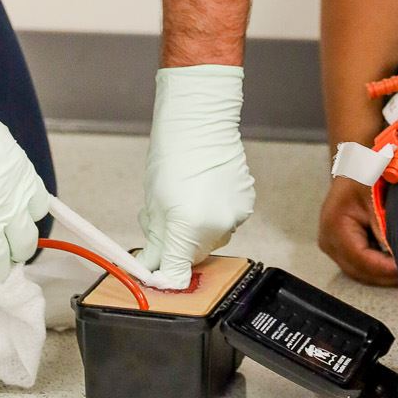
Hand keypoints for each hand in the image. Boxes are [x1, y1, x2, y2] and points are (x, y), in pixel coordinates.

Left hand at [138, 65, 254, 289]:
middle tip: (163, 220)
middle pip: (193, 256)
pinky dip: (213, 214)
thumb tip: (151, 264)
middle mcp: (215, 228)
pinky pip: (226, 221)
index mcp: (187, 228)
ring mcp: (235, 217)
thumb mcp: (153, 201)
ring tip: (185, 198)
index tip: (154, 270)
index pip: (176, 275)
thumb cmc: (171, 154)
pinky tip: (203, 191)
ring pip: (210, 239)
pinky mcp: (246, 205)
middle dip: (177, 246)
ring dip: (196, 229)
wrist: (199, 121)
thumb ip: (155, 238)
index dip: (163, 276)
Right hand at [318, 174, 397, 285]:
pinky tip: (394, 260)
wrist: (354, 164)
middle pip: (359, 270)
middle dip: (385, 274)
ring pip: (360, 272)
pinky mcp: (340, 248)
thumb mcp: (376, 194)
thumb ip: (383, 224)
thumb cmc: (363, 172)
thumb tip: (396, 256)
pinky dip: (378, 266)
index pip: (361, 259)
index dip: (385, 268)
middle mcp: (328, 239)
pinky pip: (360, 265)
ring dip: (382, 272)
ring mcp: (332, 246)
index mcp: (334, 225)